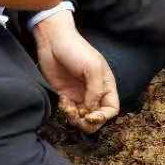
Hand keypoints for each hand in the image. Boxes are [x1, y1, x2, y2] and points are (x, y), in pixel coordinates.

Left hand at [33, 11, 119, 131]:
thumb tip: (91, 110)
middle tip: (79, 117)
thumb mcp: (92, 68)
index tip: (90, 116)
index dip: (103, 116)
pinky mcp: (66, 95)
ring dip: (75, 118)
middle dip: (89, 122)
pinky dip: (66, 111)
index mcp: (106, 85)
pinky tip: (62, 99)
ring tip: (67, 106)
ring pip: (82, 118)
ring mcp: (80, 95)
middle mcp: (94, 93)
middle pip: (98, 117)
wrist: (53, 42)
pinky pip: (69, 111)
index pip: (112, 109)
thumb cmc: (76, 50)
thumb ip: (95, 91)